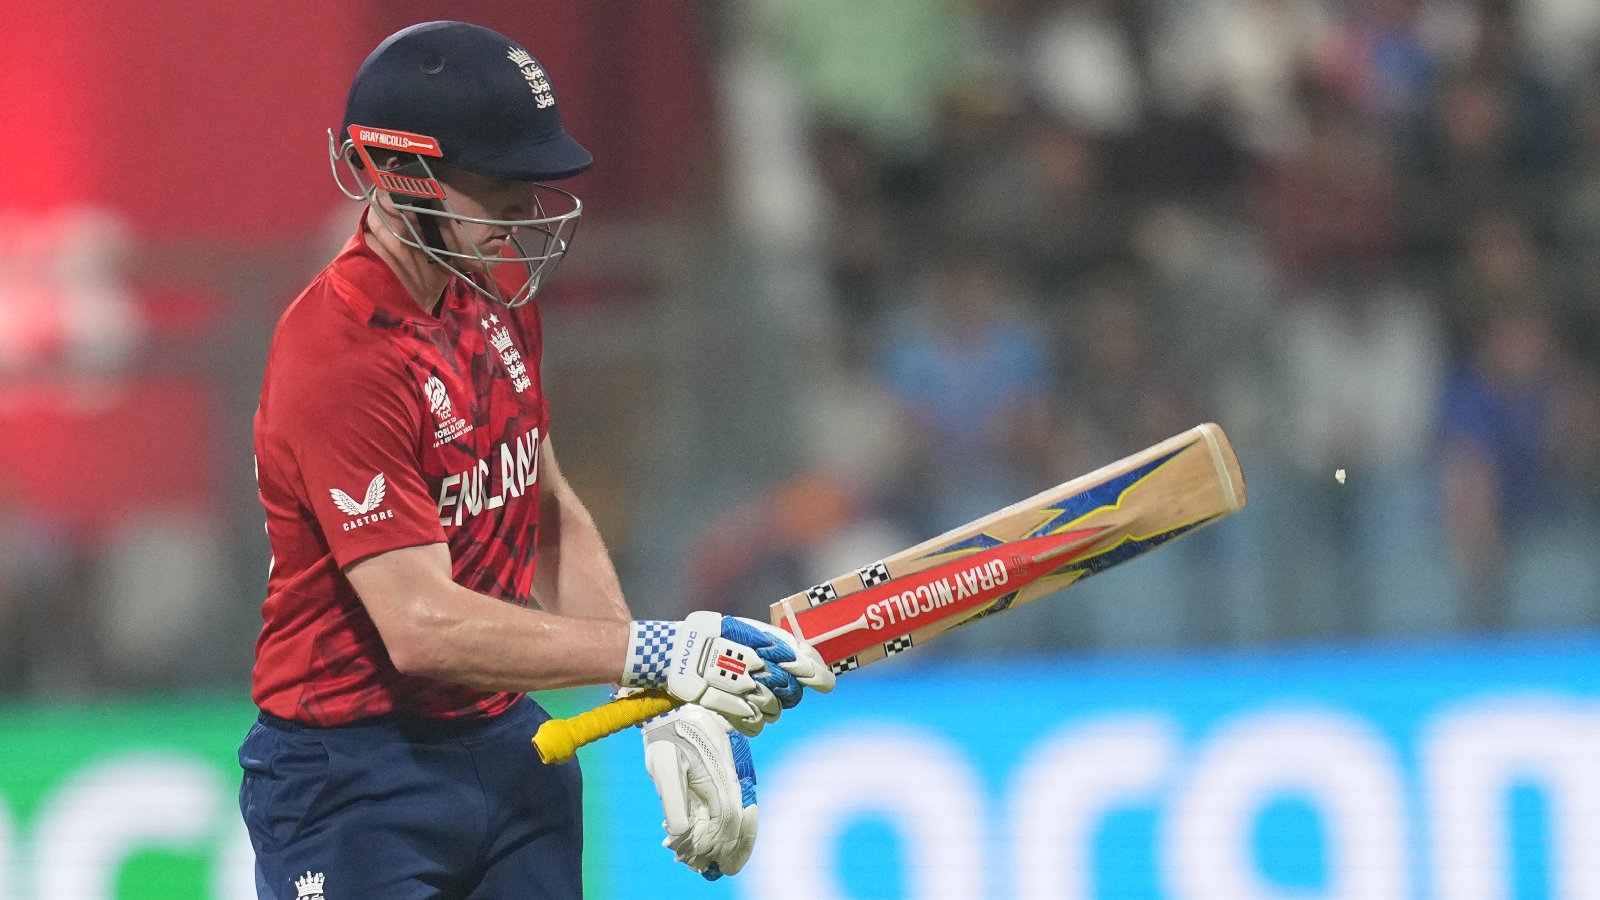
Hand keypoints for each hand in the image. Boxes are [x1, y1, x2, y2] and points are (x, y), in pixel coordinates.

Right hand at [622, 611, 834, 735]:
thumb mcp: (743, 629)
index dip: (816, 672)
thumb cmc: (712, 637)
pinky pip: (752, 724)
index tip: (825, 682)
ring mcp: (735, 685)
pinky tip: (748, 713)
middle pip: (789, 689)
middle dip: (790, 692)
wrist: (671, 651)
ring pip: (773, 709)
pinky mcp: (720, 704)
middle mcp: (751, 663)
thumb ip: (774, 642)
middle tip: (783, 690)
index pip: (798, 658)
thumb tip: (809, 658)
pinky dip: (755, 722)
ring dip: (772, 708)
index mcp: (758, 640)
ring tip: (756, 698)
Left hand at [642, 702, 758, 878]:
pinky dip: (725, 826)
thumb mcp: (663, 767)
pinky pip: (731, 806)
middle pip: (738, 822)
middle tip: (716, 868)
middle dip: (729, 848)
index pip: (726, 819)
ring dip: (729, 840)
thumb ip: (673, 799)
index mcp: (717, 777)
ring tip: (715, 860)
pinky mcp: (725, 778)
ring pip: (738, 816)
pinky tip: (710, 836)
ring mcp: (729, 779)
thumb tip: (681, 832)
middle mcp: (729, 780)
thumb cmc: (666, 737)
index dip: (717, 842)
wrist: (674, 710)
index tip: (702, 859)